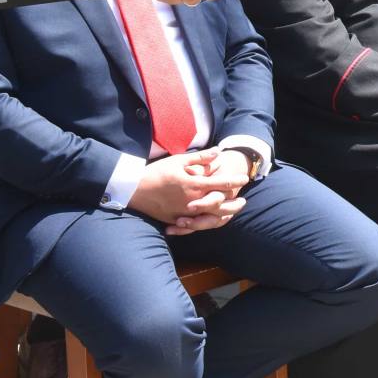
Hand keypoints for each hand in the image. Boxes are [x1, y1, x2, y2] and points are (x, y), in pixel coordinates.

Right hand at [129, 149, 249, 234]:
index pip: (220, 183)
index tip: (244, 178)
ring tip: (231, 213)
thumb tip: (218, 151)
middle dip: (234, 203)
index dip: (234, 181)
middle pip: (219, 205)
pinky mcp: (175, 221)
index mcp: (193, 185)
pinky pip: (195, 226)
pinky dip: (206, 224)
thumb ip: (200, 158)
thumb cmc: (156, 172)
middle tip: (243, 200)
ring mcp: (183, 213)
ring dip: (224, 215)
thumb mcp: (178, 161)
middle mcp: (191, 201)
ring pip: (209, 218)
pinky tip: (213, 221)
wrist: (132, 190)